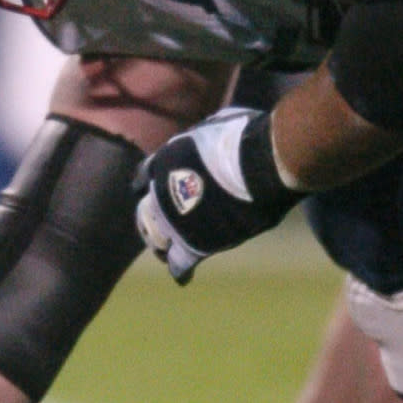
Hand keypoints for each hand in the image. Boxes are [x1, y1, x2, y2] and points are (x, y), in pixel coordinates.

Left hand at [136, 107, 297, 284]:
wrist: (258, 166)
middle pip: (145, 214)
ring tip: (170, 253)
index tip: (151, 193)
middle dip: (151, 222)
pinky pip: (179, 264)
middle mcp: (159, 193)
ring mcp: (173, 221)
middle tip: (160, 231)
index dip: (149, 185)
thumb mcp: (216, 126)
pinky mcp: (193, 245)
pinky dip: (180, 270)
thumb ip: (205, 138)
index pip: (144, 177)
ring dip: (163, 246)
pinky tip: (183, 276)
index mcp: (163, 161)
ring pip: (157, 241)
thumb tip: (213, 137)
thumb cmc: (246, 139)